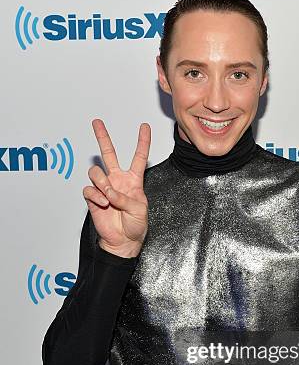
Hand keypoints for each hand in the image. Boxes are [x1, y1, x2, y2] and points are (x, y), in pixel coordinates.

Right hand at [83, 119, 149, 256]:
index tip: (144, 127)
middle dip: (103, 137)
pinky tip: (103, 204)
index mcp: (133, 181)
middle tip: (97, 123)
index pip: (139, 157)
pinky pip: (89, 189)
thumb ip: (125, 198)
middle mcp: (117, 180)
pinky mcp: (93, 197)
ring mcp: (104, 188)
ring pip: (95, 171)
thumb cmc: (135, 226)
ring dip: (102, 183)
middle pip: (109, 154)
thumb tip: (110, 191)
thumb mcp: (139, 210)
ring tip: (108, 196)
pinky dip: (96, 195)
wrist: (123, 241)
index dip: (142, 142)